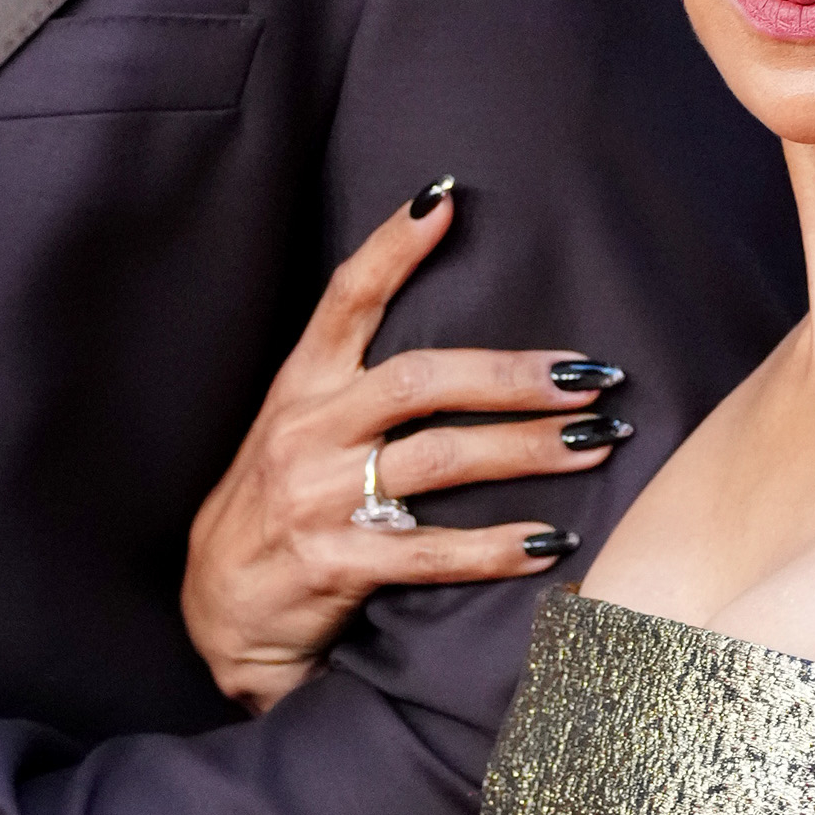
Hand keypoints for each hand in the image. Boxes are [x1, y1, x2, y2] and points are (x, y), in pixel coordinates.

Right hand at [182, 186, 633, 711]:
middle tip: (589, 375)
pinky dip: (496, 547)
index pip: (346, 300)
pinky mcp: (332, 564)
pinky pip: (430, 552)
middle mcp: (307, 432)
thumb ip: (359, 392)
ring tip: (597, 443)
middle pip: (420, 380)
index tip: (444, 200)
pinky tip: (551, 541)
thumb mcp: (297, 433)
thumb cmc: (277, 513)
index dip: (392, 249)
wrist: (217, 614)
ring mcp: (316, 498)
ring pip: (440, 459)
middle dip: (512, 374)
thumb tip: (464, 353)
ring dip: (528, 449)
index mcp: (301, 389)